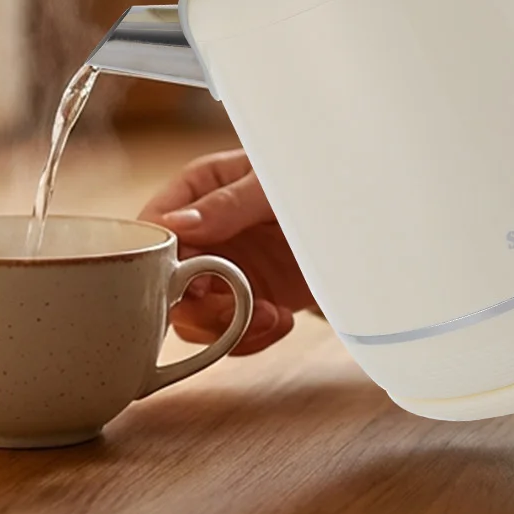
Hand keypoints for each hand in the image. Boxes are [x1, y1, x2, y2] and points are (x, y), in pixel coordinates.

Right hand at [140, 150, 313, 355]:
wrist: (358, 211)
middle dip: (201, 306)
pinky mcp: (247, 299)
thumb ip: (227, 203)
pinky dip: (250, 337)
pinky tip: (280, 321)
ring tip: (269, 317)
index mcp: (197, 191)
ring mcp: (223, 270)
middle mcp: (202, 234)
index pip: (154, 229)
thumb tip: (175, 225)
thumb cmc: (311, 176)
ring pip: (194, 317)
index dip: (163, 263)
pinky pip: (227, 333)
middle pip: (166, 283)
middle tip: (235, 309)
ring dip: (228, 328)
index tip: (198, 282)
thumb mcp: (270, 184)